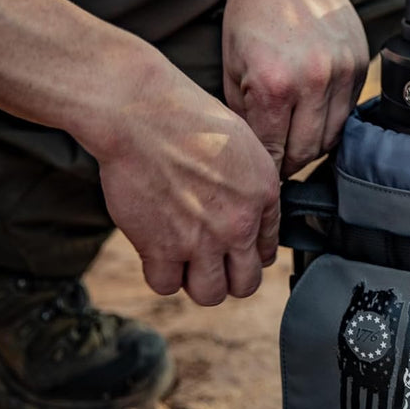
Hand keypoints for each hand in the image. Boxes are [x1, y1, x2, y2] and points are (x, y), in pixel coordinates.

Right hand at [94, 60, 280, 305]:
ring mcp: (200, 241)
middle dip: (230, 278)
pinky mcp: (159, 248)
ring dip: (197, 282)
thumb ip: (254, 186)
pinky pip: (166, 285)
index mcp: (263, 197)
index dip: (249, 253)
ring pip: (209, 294)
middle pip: (245, 284)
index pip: (267, 252)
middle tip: (213, 263)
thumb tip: (254, 213)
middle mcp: (238, 225)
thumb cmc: (188, 119)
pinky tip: (159, 254)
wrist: (142, 115)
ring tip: (186, 261)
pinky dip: (162, 275)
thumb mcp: (245, 145)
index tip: (234, 248)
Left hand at [222, 0, 368, 177]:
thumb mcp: (232, 68)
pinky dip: (331, 121)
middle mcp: (313, 81)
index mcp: (273, 85)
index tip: (262, 177)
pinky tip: (313, 115)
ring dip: (313, 146)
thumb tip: (256, 156)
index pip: (273, 152)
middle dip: (290, 163)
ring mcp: (341, 73)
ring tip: (295, 140)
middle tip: (278, 165)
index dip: (266, 170)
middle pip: (307, 152)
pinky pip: (348, 113)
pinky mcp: (360, 64)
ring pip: (332, 137)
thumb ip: (244, 115)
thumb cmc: (251, 15)